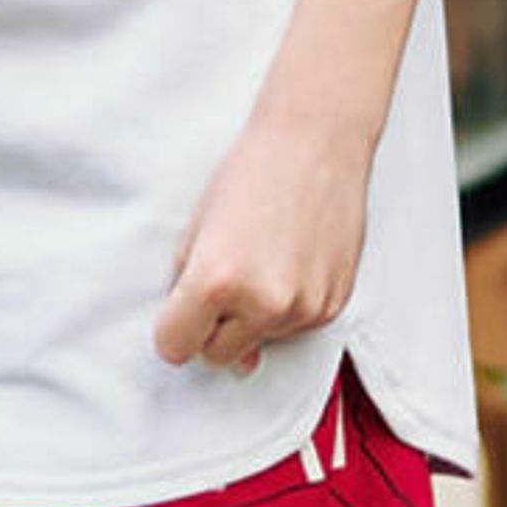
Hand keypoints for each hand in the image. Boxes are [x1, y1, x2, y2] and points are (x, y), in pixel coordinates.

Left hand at [154, 105, 370, 373]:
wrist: (315, 144)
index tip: (182, 305)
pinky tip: (290, 263)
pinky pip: (293, 331)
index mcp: (216, 282)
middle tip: (224, 279)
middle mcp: (263, 304)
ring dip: (252, 318)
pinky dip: (285, 309)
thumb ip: (190, 295)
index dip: (173, 328)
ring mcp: (303, 309)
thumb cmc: (249, 177)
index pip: (174, 348)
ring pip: (258, 345)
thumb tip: (236, 362)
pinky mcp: (333, 307)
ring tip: (263, 260)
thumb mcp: (195, 232)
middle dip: (211, 329)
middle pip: (216, 356)